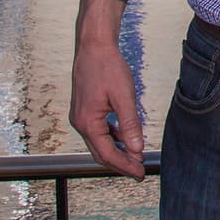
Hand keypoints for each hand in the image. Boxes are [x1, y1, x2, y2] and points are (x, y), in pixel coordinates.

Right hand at [70, 0, 144, 177]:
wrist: (94, 46)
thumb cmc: (108, 67)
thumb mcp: (124, 96)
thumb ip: (130, 124)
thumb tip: (136, 149)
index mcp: (87, 122)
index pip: (107, 154)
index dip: (124, 166)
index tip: (140, 173)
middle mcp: (80, 123)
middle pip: (100, 153)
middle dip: (120, 163)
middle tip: (139, 172)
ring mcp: (80, 116)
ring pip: (98, 143)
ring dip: (116, 152)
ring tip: (134, 158)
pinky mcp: (84, 110)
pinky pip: (98, 131)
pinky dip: (111, 138)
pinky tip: (124, 139)